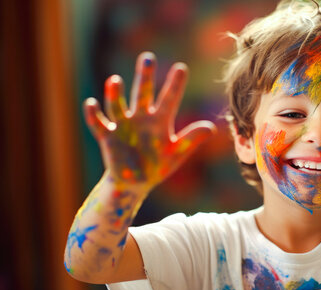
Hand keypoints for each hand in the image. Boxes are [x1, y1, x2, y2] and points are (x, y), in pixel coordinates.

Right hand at [84, 51, 215, 188]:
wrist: (135, 183)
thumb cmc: (158, 166)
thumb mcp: (176, 154)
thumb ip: (191, 140)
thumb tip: (212, 128)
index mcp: (160, 120)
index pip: (169, 99)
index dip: (175, 85)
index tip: (181, 68)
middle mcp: (141, 118)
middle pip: (143, 93)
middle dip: (145, 77)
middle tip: (148, 58)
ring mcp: (123, 125)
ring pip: (117, 105)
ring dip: (115, 93)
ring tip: (115, 80)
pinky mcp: (108, 137)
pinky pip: (99, 123)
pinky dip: (94, 114)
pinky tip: (91, 103)